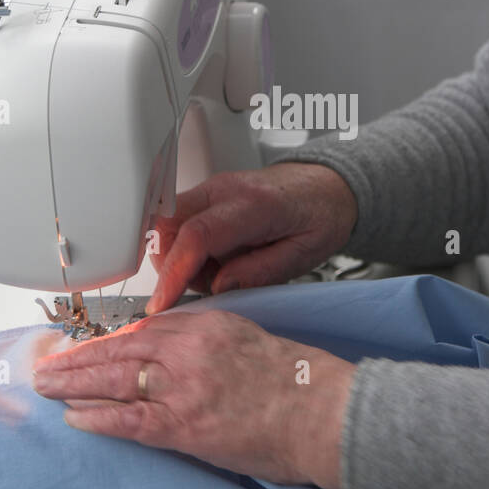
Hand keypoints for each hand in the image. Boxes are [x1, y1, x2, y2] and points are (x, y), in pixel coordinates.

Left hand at [32, 309, 355, 488]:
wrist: (324, 411)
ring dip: (74, 384)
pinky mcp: (185, 424)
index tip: (85, 346)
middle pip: (119, 350)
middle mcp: (189, 350)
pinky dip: (97, 417)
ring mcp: (183, 387)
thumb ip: (207, 340)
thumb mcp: (248, 338)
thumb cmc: (297, 381)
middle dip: (77, 359)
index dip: (106, 340)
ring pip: (114, 380)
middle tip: (48, 364)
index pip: (143, 329)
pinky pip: (128, 419)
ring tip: (47, 387)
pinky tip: (75, 416)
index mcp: (206, 325)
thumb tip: (172, 352)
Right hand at [145, 162, 357, 314]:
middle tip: (205, 284)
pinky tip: (215, 258)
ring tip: (219, 270)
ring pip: (166, 224)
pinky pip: (177, 222)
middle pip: (168, 225)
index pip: (197, 235)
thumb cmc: (320, 215)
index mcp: (255, 205)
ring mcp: (212, 189)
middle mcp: (225, 189)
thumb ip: (261, 272)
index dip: (174, 272)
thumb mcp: (304, 254)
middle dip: (171, 265)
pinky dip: (184, 248)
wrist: (325, 186)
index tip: (163, 302)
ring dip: (178, 258)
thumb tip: (220, 286)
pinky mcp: (207, 195)